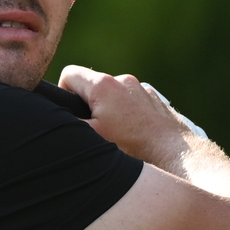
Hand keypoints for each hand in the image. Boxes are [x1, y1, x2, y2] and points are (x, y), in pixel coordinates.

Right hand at [58, 66, 199, 167]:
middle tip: (93, 131)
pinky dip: (126, 114)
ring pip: (111, 95)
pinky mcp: (154, 99)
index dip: (63, 94)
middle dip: (86, 105)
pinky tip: (133, 135)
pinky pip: (130, 101)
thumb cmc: (133, 147)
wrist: (176, 155)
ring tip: (116, 136)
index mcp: (103, 85)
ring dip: (107, 111)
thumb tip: (53, 118)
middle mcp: (122, 80)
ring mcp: (141, 88)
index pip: (69, 75)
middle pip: (91, 85)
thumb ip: (68, 123)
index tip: (71, 115)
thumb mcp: (92, 138)